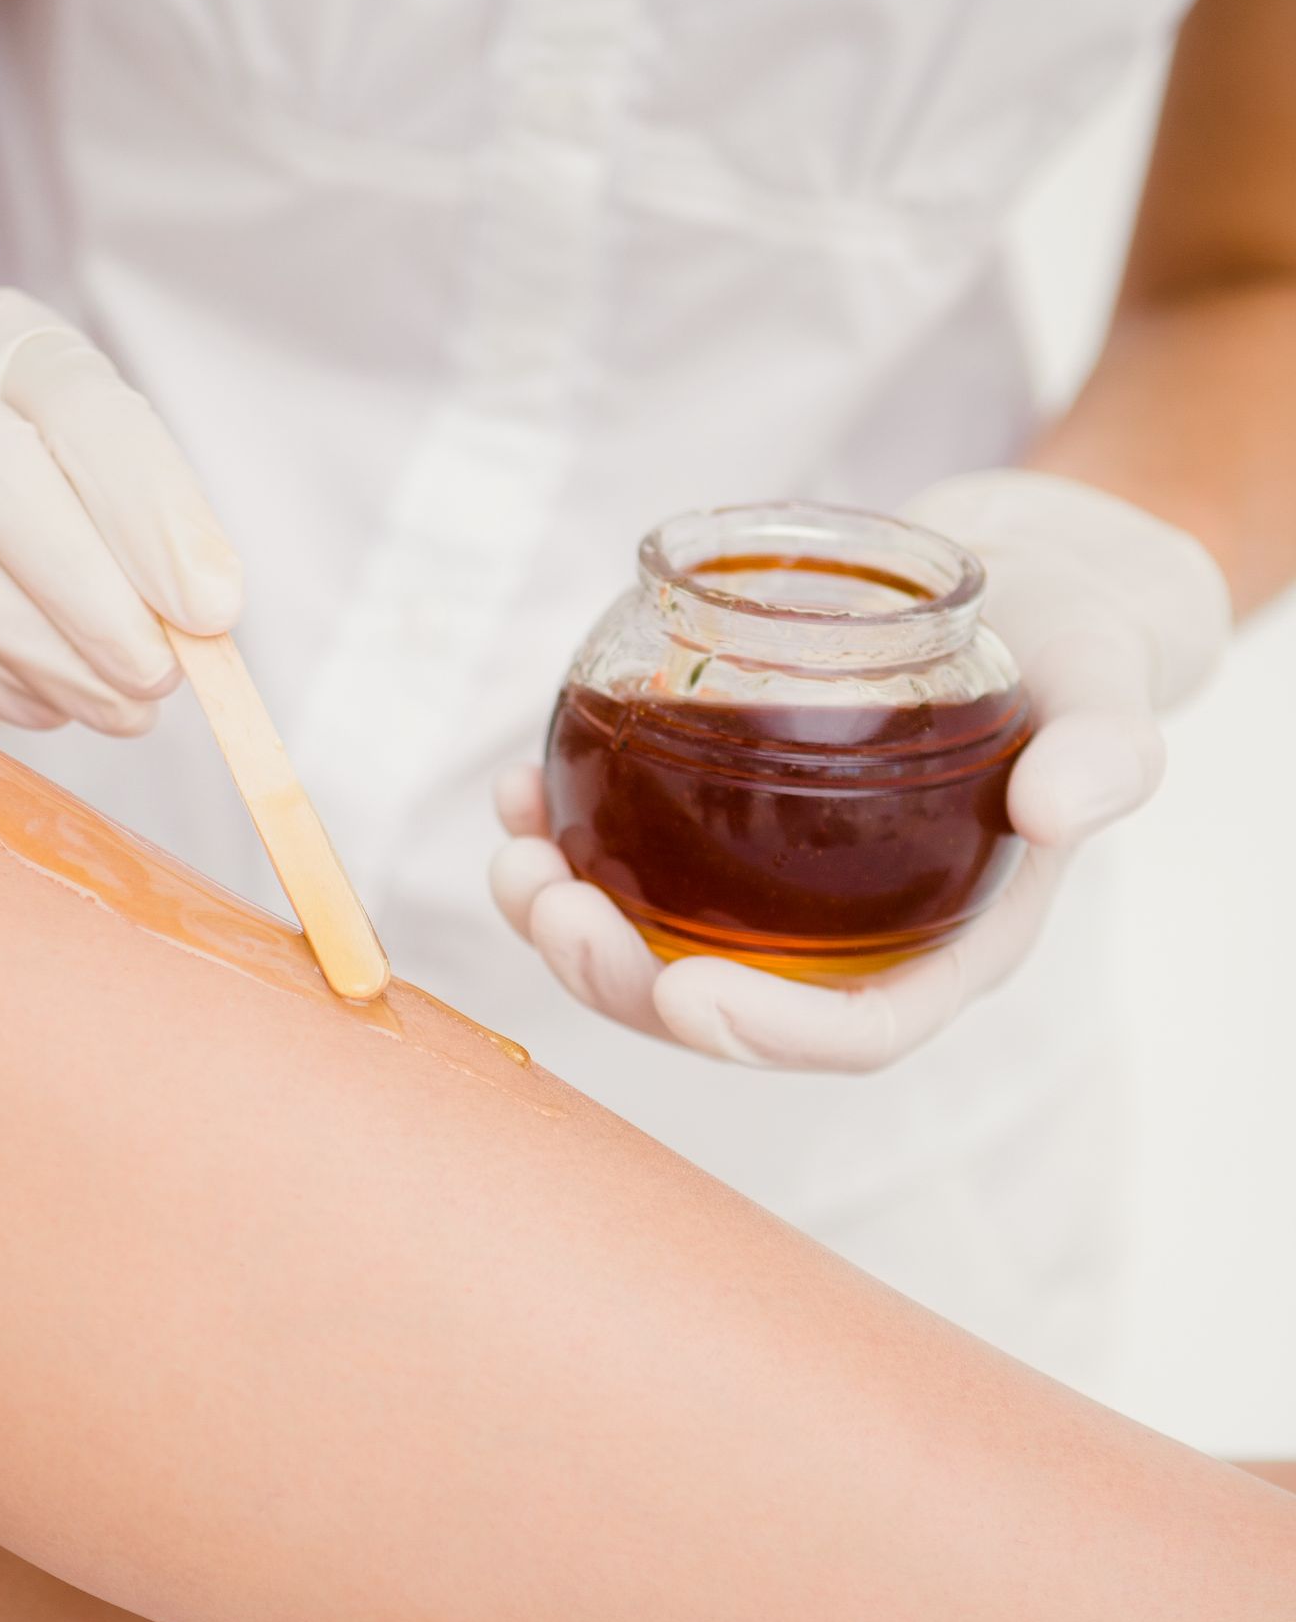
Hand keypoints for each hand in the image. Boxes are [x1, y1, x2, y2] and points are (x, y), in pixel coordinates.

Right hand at [0, 290, 242, 729]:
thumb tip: (201, 625)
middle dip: (89, 595)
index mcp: (6, 340)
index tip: (212, 607)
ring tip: (118, 708)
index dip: (152, 512)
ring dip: (46, 657)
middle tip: (158, 676)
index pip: (83, 407)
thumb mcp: (95, 455)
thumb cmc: (29, 467)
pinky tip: (45, 703)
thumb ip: (150, 526)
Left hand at [490, 471, 1230, 1071]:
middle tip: (550, 902)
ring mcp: (785, 896)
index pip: (858, 1032)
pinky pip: (635, 872)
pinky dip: (565, 841)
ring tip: (512, 854)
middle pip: (725, 1008)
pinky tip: (517, 790)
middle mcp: (857, 942)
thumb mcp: (1108, 685)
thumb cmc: (1074, 648)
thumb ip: (1105, 750)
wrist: (1026, 587)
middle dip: (622, 980)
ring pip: (658, 950)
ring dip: (567, 924)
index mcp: (951, 945)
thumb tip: (1063, 811)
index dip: (769, 1034)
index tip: (684, 994)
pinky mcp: (734, 836)